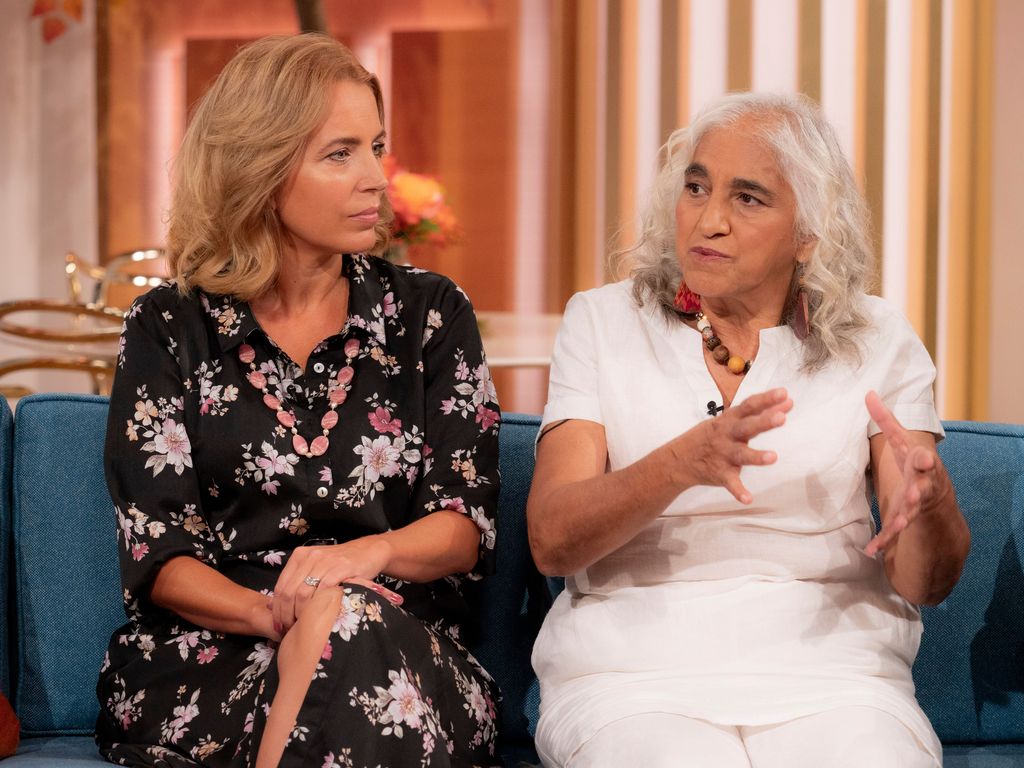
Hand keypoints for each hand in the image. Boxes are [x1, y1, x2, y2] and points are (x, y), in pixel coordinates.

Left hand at [269, 537, 402, 634]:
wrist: (368, 552)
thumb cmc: (340, 564)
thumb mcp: (315, 567)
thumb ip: (296, 582)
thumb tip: (272, 606)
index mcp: (300, 556)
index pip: (280, 587)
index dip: (277, 610)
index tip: (280, 625)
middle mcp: (310, 557)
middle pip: (289, 592)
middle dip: (286, 615)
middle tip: (290, 630)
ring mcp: (325, 562)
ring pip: (302, 593)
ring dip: (301, 614)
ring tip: (304, 626)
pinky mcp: (341, 568)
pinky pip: (323, 591)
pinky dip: (318, 606)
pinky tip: (320, 616)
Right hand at [678, 387, 792, 503]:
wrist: (679, 460)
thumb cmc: (712, 436)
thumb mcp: (728, 421)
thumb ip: (758, 414)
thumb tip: (786, 402)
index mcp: (730, 420)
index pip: (749, 406)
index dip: (766, 400)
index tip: (784, 393)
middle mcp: (727, 435)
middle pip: (746, 427)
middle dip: (763, 422)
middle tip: (781, 418)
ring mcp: (723, 455)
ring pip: (741, 454)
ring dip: (756, 456)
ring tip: (773, 457)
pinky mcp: (720, 474)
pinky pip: (731, 483)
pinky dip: (738, 491)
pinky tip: (748, 499)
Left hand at [864, 391, 948, 556]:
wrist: (934, 495)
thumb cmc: (913, 462)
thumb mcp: (901, 440)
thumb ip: (884, 419)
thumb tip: (868, 392)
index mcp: (920, 465)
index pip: (923, 460)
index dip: (923, 459)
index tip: (922, 457)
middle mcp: (921, 486)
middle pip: (922, 489)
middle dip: (918, 491)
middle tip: (913, 493)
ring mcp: (914, 507)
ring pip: (910, 515)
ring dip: (903, 519)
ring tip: (896, 526)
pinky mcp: (903, 521)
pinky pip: (893, 533)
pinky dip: (882, 542)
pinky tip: (871, 550)